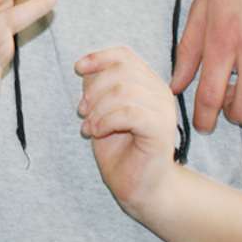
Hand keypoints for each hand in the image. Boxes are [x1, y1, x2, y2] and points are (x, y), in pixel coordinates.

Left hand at [77, 46, 177, 216]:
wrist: (139, 187)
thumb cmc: (120, 150)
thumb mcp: (102, 111)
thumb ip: (98, 88)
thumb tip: (86, 68)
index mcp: (147, 83)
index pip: (124, 55)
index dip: (99, 57)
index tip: (78, 69)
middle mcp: (160, 92)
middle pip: (121, 71)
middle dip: (94, 89)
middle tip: (82, 111)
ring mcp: (163, 111)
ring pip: (124, 91)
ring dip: (97, 109)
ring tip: (89, 126)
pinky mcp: (161, 130)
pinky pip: (130, 113)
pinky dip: (106, 121)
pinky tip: (96, 133)